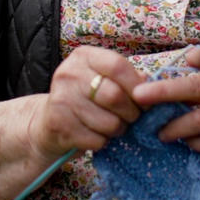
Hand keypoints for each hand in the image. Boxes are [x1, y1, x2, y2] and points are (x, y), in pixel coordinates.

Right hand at [28, 46, 145, 158]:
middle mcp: (69, 73)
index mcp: (83, 56)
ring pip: (109, 122)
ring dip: (118, 130)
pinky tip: (97, 135)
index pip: (117, 66)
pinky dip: (103, 142)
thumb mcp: (103, 79)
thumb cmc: (86, 98)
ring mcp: (61, 99)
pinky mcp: (58, 125)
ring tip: (114, 127)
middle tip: (132, 118)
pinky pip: (97, 140)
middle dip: (131, 113)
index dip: (137, 86)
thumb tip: (151, 89)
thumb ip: (127, 79)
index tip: (145, 99)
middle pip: (114, 96)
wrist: (48, 122)